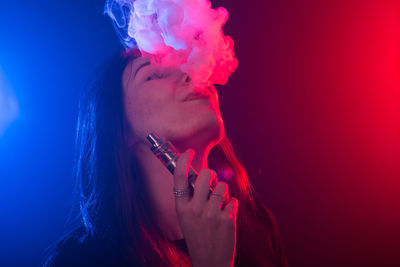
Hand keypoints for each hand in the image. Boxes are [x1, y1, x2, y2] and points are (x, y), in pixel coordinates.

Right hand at [173, 149, 238, 266]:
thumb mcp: (187, 219)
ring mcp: (211, 213)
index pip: (179, 177)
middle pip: (205, 174)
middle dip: (210, 176)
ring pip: (222, 186)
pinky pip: (233, 201)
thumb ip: (191, 199)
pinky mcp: (226, 219)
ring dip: (223, 193)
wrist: (210, 263)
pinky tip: (226, 219)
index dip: (183, 160)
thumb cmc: (199, 238)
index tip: (189, 152)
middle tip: (211, 184)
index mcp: (181, 208)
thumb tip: (203, 177)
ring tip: (219, 207)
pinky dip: (231, 207)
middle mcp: (194, 209)